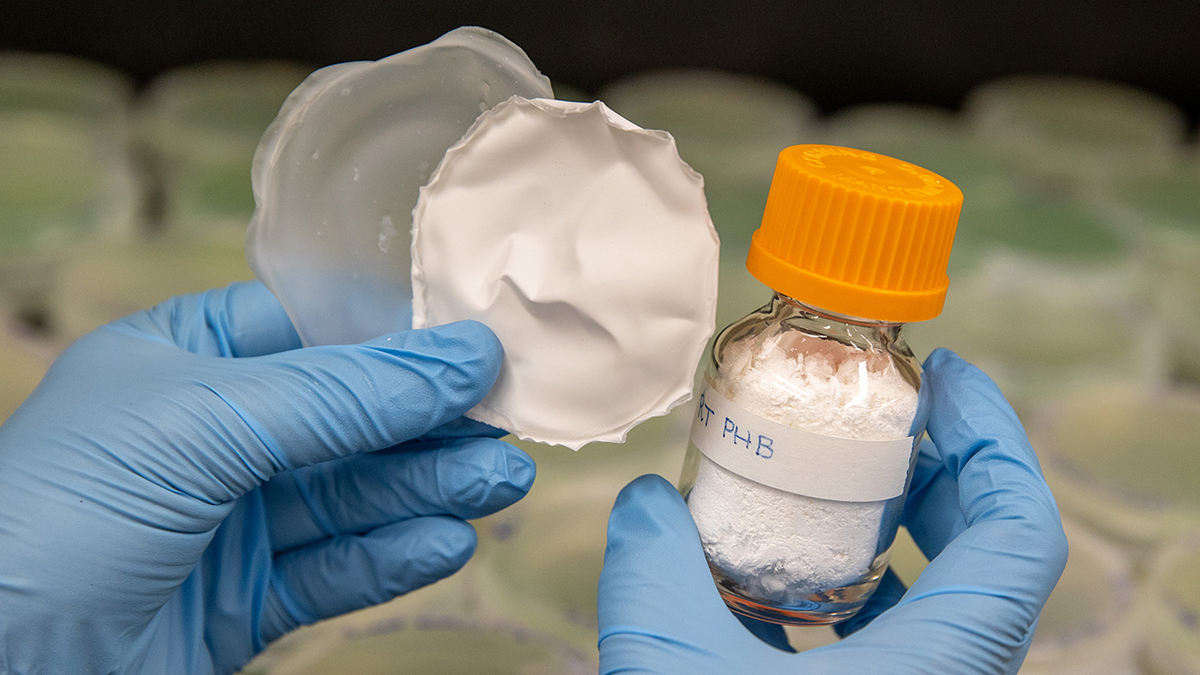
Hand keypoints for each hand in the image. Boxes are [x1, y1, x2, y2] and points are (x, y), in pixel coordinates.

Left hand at [0, 281, 534, 674]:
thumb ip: (339, 394)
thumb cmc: (54, 516)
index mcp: (183, 360)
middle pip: (349, 419)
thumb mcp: (201, 422)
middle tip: (508, 428)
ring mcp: (230, 522)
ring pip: (354, 497)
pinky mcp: (243, 602)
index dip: (399, 339)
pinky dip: (393, 558)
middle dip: (429, 425)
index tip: (480, 347)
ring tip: (500, 485)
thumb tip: (461, 356)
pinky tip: (445, 543)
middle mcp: (212, 435)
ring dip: (429, 490)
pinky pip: (336, 570)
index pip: (314, 330)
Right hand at [597, 348, 1066, 673]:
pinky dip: (861, 591)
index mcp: (940, 669)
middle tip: (881, 414)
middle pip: (986, 555)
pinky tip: (791, 576)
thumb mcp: (669, 665)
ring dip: (898, 529)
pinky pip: (897, 643)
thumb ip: (652, 564)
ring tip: (835, 481)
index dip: (996, 440)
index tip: (944, 379)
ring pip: (943, 601)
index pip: (1020, 532)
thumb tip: (647, 500)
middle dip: (937, 469)